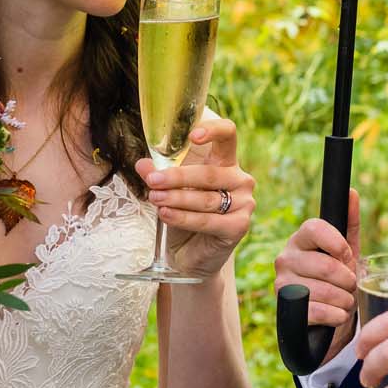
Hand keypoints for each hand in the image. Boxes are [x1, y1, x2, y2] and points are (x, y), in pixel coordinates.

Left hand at [138, 117, 254, 279]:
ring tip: (154, 198)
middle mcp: (240, 180)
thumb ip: (158, 175)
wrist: (193, 256)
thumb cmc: (184, 216)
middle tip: (152, 180)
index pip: (228, 135)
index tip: (192, 136)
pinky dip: (183, 218)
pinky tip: (165, 214)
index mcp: (226, 163)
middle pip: (208, 173)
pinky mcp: (239, 227)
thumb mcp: (168, 191)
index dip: (213, 131)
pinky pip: (207, 220)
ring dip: (176, 198)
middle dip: (177, 177)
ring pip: (205, 198)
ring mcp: (244, 204)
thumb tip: (142, 164)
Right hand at [272, 189, 360, 365]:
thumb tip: (352, 192)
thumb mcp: (347, 250)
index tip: (347, 256)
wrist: (327, 314)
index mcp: (301, 239)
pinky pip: (319, 311)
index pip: (314, 228)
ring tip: (346, 301)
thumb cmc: (336, 276)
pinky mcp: (286, 309)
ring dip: (345, 300)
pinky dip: (337, 315)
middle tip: (351, 285)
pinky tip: (338, 314)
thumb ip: (349, 221)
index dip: (338, 243)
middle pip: (325, 265)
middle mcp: (286, 258)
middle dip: (348, 280)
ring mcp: (283, 284)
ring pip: (325, 291)